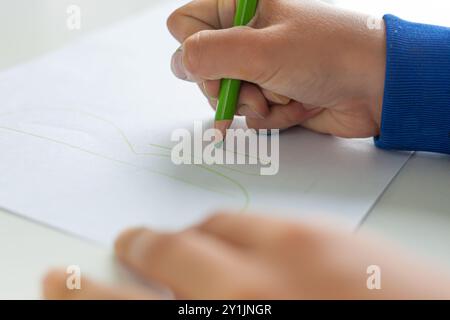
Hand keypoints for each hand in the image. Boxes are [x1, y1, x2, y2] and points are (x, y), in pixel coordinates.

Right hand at [43, 213, 449, 298]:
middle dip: (141, 250)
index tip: (62, 282)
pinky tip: (249, 247)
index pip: (131, 305)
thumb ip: (210, 302)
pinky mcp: (331, 235)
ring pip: (217, 229)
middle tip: (129, 246)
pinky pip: (264, 223)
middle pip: (172, 252)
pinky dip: (242, 232)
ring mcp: (297, 253)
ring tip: (187, 246)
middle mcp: (259, 285)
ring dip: (194, 238)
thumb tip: (174, 292)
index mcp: (237, 309)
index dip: (87, 294)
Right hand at [167, 0, 385, 137]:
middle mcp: (246, 35)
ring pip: (227, 95)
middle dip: (229, 87)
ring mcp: (259, 65)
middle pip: (203, 67)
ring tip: (285, 95)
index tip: (219, 64)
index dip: (195, 50)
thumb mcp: (261, 50)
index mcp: (240, 7)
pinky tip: (296, 105)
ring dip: (254, 104)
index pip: (184, 25)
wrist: (376, 86)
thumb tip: (180, 64)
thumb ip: (208, 53)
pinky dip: (272, 115)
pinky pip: (251, 112)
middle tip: (256, 87)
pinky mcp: (272, 92)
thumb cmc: (328, 55)